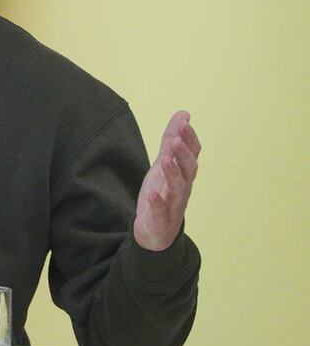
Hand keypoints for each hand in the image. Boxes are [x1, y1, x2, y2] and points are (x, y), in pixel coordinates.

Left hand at [133, 111, 200, 250]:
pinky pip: (162, 211)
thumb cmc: (163, 193)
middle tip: (176, 139)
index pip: (192, 154)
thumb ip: (172, 140)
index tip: (184, 122)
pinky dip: (159, 203)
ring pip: (179, 188)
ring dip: (173, 173)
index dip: (189, 139)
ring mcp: (173, 204)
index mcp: (184, 174)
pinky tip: (153, 194)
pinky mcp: (160, 219)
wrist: (155, 231)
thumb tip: (184, 114)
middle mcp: (183, 188)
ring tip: (164, 160)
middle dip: (184, 154)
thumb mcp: (165, 163)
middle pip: (189, 170)